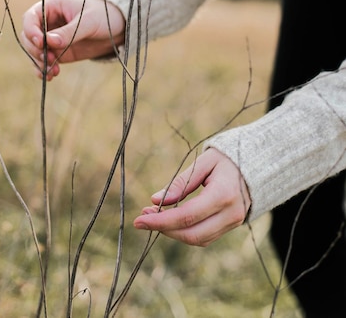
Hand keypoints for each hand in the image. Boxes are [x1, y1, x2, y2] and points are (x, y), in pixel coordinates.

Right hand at [21, 0, 124, 79]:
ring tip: (53, 71)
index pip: (30, 18)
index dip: (31, 30)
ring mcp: (51, 38)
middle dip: (36, 50)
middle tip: (50, 59)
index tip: (41, 43)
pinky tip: (51, 76)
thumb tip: (49, 42)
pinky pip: (44, 61)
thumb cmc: (103, 16)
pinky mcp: (57, 52)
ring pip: (34, 51)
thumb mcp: (88, 22)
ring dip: (40, 62)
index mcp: (51, 6)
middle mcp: (47, 22)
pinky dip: (44, 69)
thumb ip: (69, 32)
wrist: (117, 29)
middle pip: (28, 37)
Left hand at [133, 148, 250, 246]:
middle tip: (142, 219)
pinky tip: (171, 220)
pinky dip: (185, 232)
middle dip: (164, 229)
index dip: (161, 221)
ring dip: (173, 232)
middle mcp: (231, 214)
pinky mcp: (231, 226)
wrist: (258, 163)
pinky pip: (205, 236)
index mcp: (223, 195)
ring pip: (198, 239)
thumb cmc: (228, 158)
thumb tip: (155, 200)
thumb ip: (181, 182)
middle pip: (192, 234)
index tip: (139, 219)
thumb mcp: (204, 162)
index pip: (187, 216)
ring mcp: (233, 222)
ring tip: (153, 218)